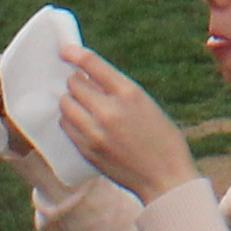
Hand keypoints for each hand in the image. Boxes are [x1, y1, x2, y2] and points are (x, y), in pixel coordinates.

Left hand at [60, 51, 200, 197]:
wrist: (165, 178)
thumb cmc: (162, 139)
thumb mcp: (147, 104)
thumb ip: (119, 91)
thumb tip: (90, 78)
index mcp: (129, 93)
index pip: (92, 64)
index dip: (75, 54)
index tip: (65, 51)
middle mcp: (109, 110)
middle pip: (74, 84)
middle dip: (77, 82)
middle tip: (83, 86)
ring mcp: (95, 132)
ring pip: (66, 104)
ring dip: (71, 100)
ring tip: (83, 105)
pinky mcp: (87, 150)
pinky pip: (66, 126)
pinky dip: (70, 120)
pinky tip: (82, 122)